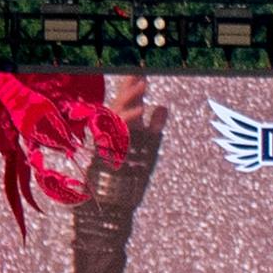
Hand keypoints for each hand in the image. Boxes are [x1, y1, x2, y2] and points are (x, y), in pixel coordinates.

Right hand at [88, 76, 169, 212]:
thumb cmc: (128, 174)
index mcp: (121, 127)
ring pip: (115, 112)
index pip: (126, 102)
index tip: (142, 70)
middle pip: (119, 102)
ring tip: (143, 84)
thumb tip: (163, 106)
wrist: (113, 202)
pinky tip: (143, 109)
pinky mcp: (109, 148)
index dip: (133, 86)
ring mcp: (109, 139)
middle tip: (141, 71)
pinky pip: (117, 129)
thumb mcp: (148, 146)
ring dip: (130, 98)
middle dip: (129, 87)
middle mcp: (112, 130)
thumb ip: (154, 126)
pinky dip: (130, 119)